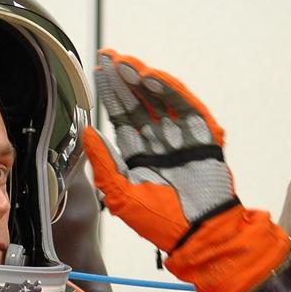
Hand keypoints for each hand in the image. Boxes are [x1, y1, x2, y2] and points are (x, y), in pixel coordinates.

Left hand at [82, 48, 236, 252]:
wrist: (198, 234)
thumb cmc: (160, 222)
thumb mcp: (121, 194)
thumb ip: (103, 163)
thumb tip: (87, 132)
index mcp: (140, 155)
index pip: (122, 117)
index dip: (111, 95)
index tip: (98, 73)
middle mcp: (160, 142)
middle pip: (139, 103)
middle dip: (123, 80)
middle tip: (108, 56)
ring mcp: (183, 137)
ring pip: (160, 100)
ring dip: (143, 80)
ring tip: (125, 63)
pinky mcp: (204, 136)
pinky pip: (186, 106)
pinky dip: (170, 91)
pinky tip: (152, 78)